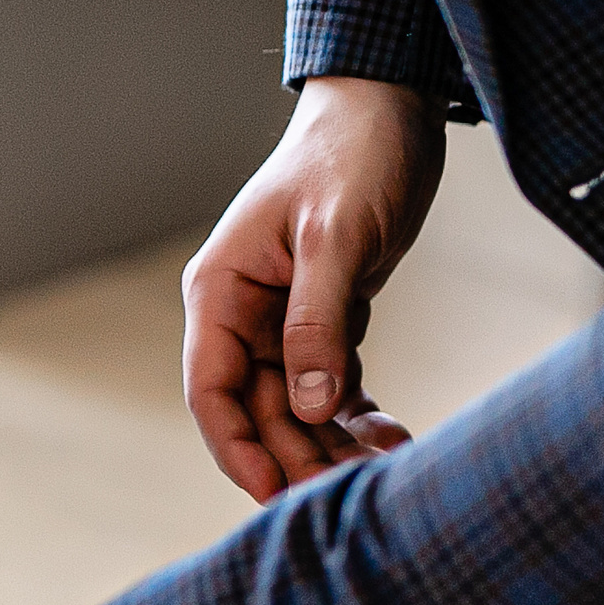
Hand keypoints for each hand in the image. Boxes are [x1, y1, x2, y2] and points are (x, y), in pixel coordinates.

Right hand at [182, 75, 442, 501]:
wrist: (389, 105)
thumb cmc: (352, 156)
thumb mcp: (336, 237)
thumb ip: (318, 323)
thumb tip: (310, 408)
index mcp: (221, 292)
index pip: (211, 390)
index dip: (237, 447)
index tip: (274, 494)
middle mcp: (243, 314)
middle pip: (257, 410)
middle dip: (296, 456)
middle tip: (345, 498)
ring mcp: (283, 320)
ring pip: (297, 406)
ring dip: (330, 444)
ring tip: (380, 474)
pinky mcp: (326, 318)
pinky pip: (333, 385)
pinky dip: (357, 416)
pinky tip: (392, 438)